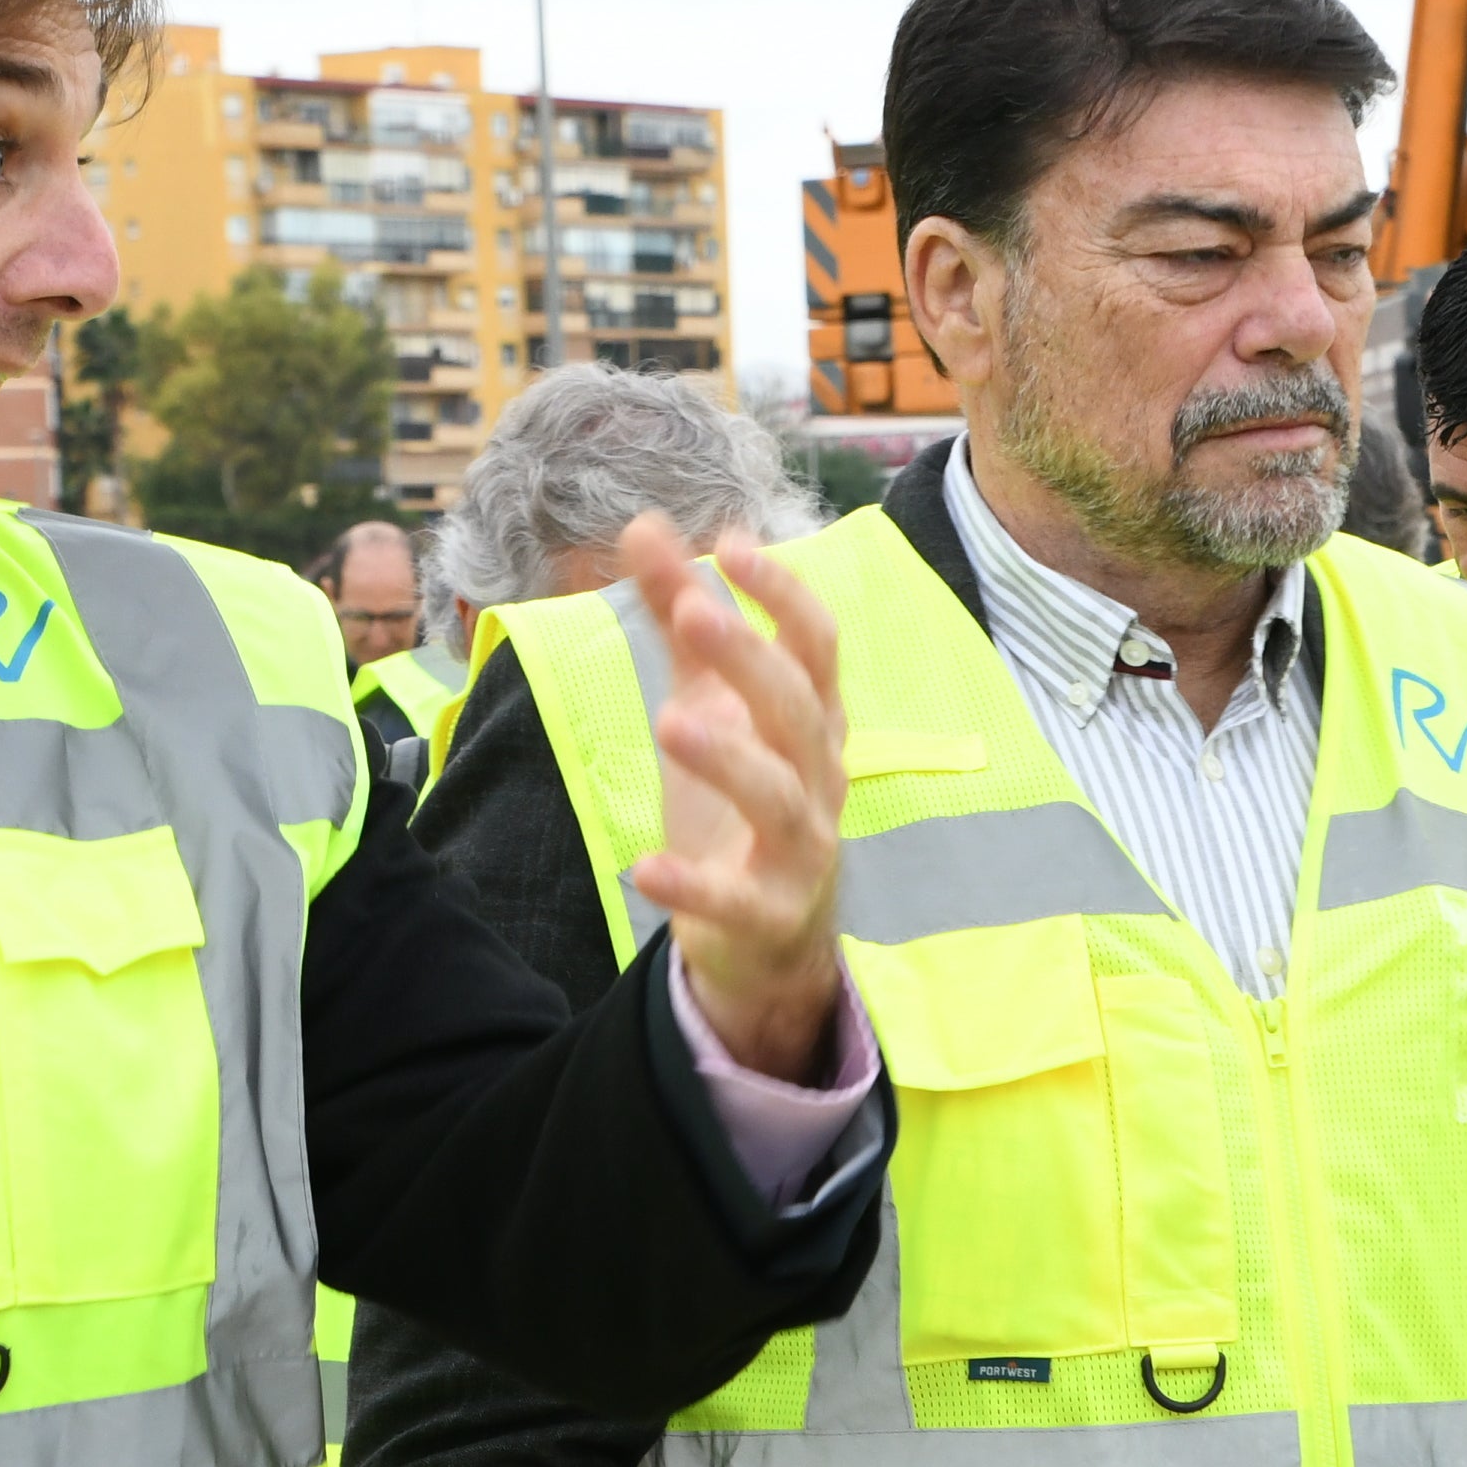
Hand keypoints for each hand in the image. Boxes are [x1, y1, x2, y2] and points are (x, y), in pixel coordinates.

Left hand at [623, 520, 850, 1084]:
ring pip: (783, 799)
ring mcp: (804, 849)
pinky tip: (647, 868)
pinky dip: (696, 887)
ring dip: (732, 761)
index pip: (816, 647)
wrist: (770, 941)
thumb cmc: (740, 805)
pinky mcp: (770, 914)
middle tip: (698, 615)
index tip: (731, 545)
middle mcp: (821, 777)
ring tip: (672, 723)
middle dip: (755, 661)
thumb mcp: (708, 705)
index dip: (782, 596)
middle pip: (799, 711)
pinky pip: (738, 900)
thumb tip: (645, 525)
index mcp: (811, 721)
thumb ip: (681, 622)